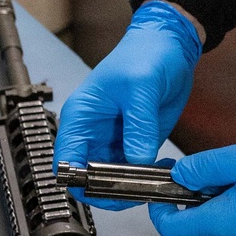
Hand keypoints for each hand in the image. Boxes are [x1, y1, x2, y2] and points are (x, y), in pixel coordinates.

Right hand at [54, 0, 201, 208]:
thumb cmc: (145, 53)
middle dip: (108, 190)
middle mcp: (93, 133)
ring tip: (152, 183)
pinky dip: (145, 177)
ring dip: (129, 187)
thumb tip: (138, 162)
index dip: (79, 182)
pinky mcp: (135, 142)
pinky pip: (134, 170)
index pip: (66, 162)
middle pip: (88, 178)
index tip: (104, 189)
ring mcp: (114, 140)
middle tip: (135, 191)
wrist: (170, 44)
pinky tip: (161, 172)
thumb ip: (138, 127)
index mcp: (81, 117)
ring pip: (112, 179)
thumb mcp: (141, 87)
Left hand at [148, 140, 235, 235]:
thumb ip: (208, 166)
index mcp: (224, 225)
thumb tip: (180, 175)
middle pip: (202, 224)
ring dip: (229, 201)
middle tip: (220, 164)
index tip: (164, 183)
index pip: (171, 230)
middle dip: (201, 196)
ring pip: (229, 225)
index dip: (160, 207)